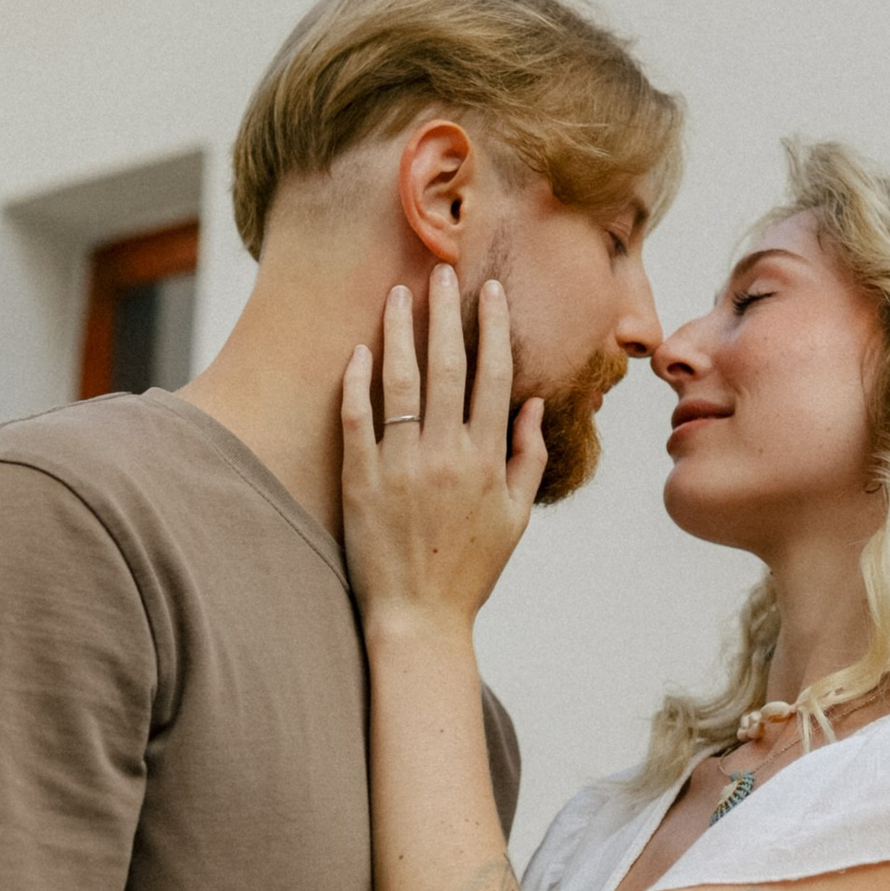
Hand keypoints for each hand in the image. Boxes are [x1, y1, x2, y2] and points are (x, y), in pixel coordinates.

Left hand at [341, 267, 545, 634]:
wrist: (419, 619)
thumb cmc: (471, 569)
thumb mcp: (516, 517)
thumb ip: (528, 458)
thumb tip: (532, 403)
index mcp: (487, 460)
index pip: (494, 377)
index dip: (492, 328)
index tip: (489, 291)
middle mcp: (446, 456)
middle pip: (447, 367)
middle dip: (444, 313)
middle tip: (440, 271)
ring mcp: (400, 467)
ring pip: (399, 383)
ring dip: (399, 333)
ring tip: (397, 295)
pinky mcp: (361, 482)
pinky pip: (356, 420)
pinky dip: (357, 383)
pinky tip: (359, 351)